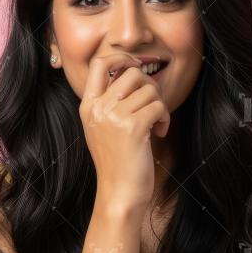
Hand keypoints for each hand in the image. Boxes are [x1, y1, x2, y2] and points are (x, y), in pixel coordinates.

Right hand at [79, 52, 170, 210]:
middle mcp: (97, 108)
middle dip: (149, 86)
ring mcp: (113, 117)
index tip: (136, 69)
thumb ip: (110, 102)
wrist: (119, 193)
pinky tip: (159, 132)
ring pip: (149, 89)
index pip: (99, 64)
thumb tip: (134, 72)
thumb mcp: (103, 128)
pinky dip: (164, 118)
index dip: (121, 58)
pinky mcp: (132, 128)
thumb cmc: (117, 162)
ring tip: (156, 123)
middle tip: (152, 106)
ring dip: (159, 105)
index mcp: (87, 106)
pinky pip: (158, 106)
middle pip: (131, 72)